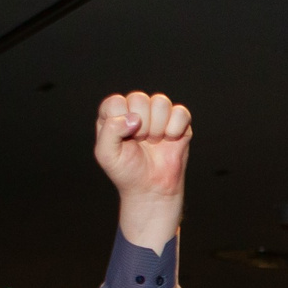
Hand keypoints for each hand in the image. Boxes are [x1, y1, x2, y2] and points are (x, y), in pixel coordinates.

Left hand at [95, 92, 191, 250]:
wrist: (151, 189)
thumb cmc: (127, 171)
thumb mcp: (106, 154)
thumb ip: (110, 130)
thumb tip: (134, 118)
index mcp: (114, 115)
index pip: (115, 102)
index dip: (121, 122)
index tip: (123, 139)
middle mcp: (135, 111)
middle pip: (139, 98)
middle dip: (140, 126)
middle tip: (139, 142)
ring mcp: (158, 115)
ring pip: (161, 102)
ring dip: (158, 127)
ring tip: (154, 141)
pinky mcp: (178, 122)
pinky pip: (181, 113)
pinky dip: (175, 129)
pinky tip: (169, 140)